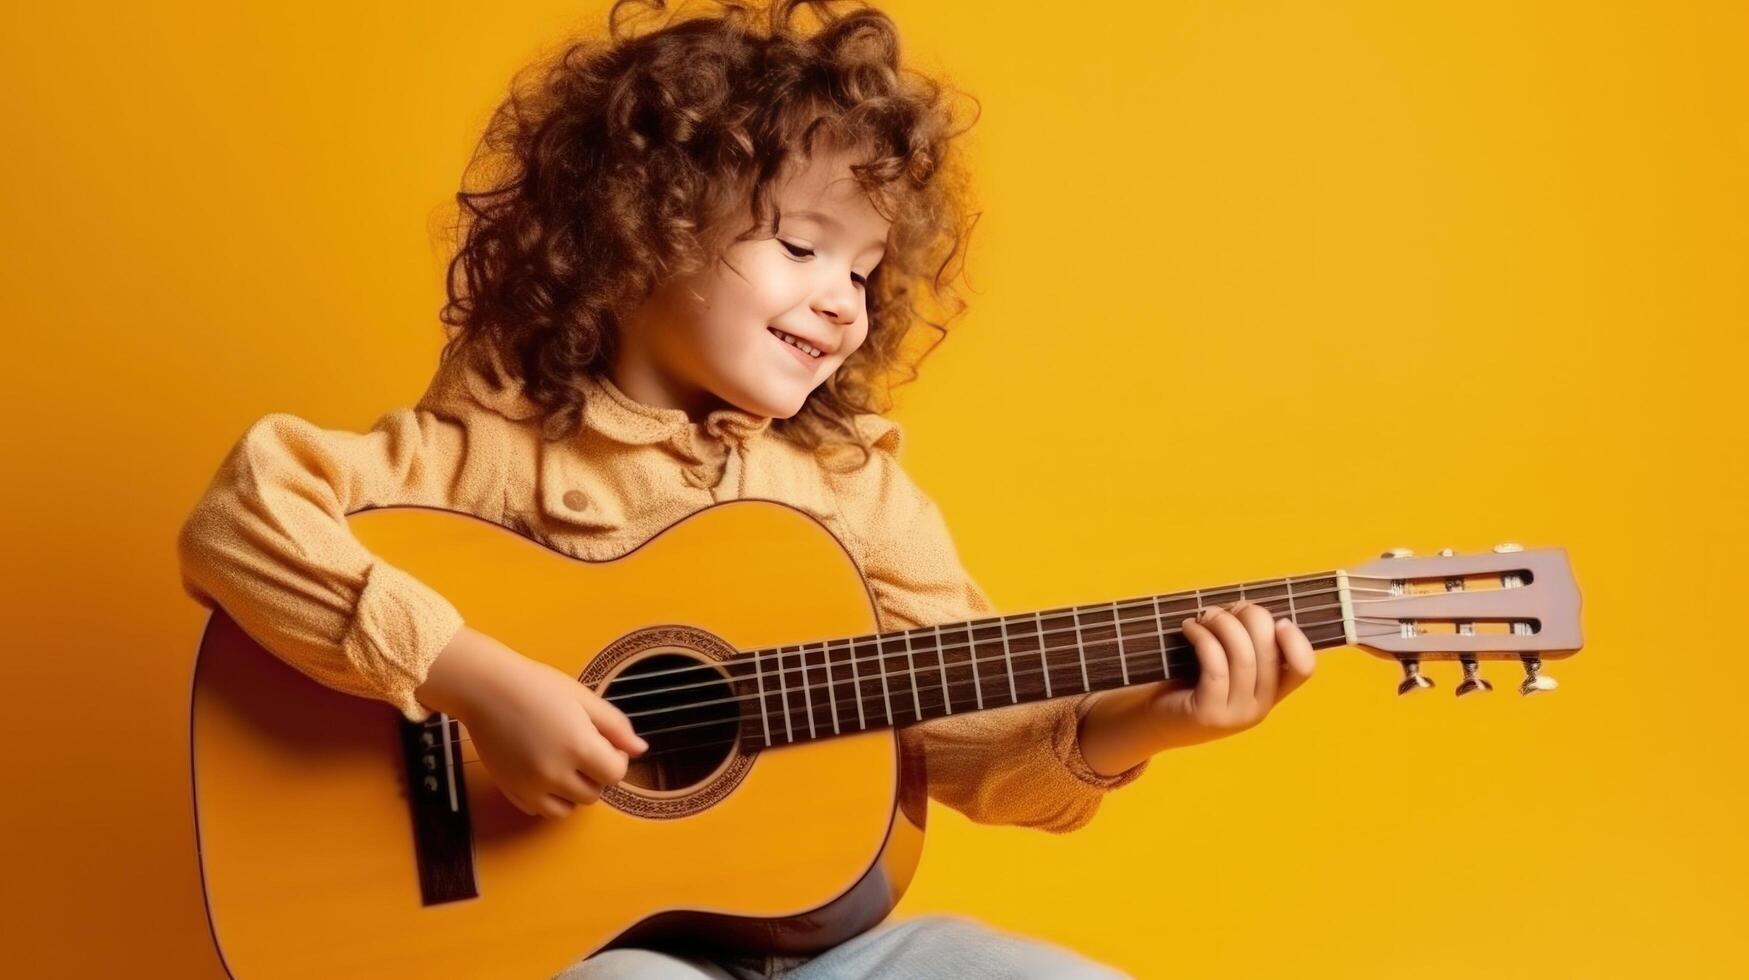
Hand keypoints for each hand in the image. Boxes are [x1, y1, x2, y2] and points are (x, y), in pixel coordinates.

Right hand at [416, 626, 648, 817]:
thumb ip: (615, 726)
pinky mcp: (511, 790)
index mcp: (579, 747)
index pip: (615, 774)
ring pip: (568, 808)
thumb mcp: (584, 698)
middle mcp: (556, 773)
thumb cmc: (537, 686)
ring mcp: (531, 786)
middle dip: (595, 775)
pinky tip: (544, 772)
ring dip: (573, 791)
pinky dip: (548, 798)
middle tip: (581, 749)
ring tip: (564, 762)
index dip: (616, 759)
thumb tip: (640, 749)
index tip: (604, 743)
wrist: (485, 689)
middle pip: (593, 793)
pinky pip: (541, 810)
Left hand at [1149, 599, 1315, 749]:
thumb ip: (1243, 642)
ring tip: (1203, 615)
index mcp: (1270, 693)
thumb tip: (1247, 607)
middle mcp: (1259, 708)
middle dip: (1249, 616)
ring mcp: (1236, 714)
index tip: (1276, 620)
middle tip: (1223, 608)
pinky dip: (1203, 637)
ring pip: (1243, 656)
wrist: (1153, 720)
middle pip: (1270, 651)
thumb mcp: (1223, 664)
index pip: (1303, 668)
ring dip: (1222, 623)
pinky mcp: (1208, 714)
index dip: (1296, 639)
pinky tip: (1189, 628)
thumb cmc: (1187, 681)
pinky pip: (1215, 665)